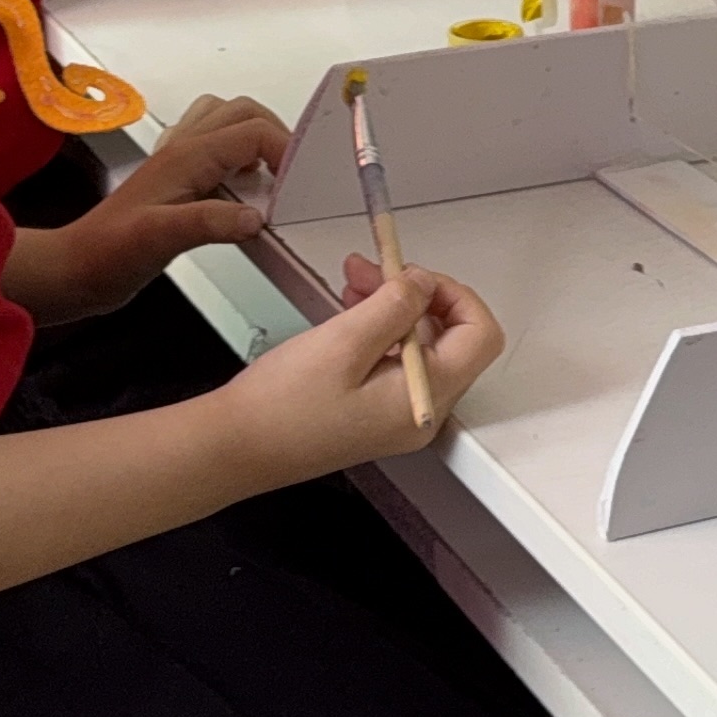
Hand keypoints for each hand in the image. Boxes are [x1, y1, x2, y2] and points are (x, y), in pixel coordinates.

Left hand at [40, 95, 285, 317]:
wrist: (76, 269)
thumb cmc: (108, 253)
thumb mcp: (160, 239)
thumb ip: (209, 223)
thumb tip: (257, 218)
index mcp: (187, 157)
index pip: (253, 131)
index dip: (284, 150)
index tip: (298, 184)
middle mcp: (183, 150)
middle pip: (242, 112)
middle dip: (275, 133)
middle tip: (290, 172)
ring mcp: (178, 163)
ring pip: (225, 121)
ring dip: (254, 138)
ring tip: (268, 175)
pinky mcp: (175, 181)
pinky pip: (213, 147)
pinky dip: (235, 157)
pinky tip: (238, 191)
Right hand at [219, 256, 502, 481]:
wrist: (236, 447)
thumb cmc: (282, 405)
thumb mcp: (344, 340)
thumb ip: (395, 305)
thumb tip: (426, 284)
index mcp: (426, 398)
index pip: (480, 336)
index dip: (453, 294)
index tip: (413, 274)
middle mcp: (422, 411)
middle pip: (450, 337)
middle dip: (416, 294)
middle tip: (373, 268)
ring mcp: (399, 415)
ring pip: (419, 344)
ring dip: (393, 306)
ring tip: (353, 281)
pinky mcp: (375, 413)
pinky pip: (395, 360)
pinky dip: (378, 328)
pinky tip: (348, 309)